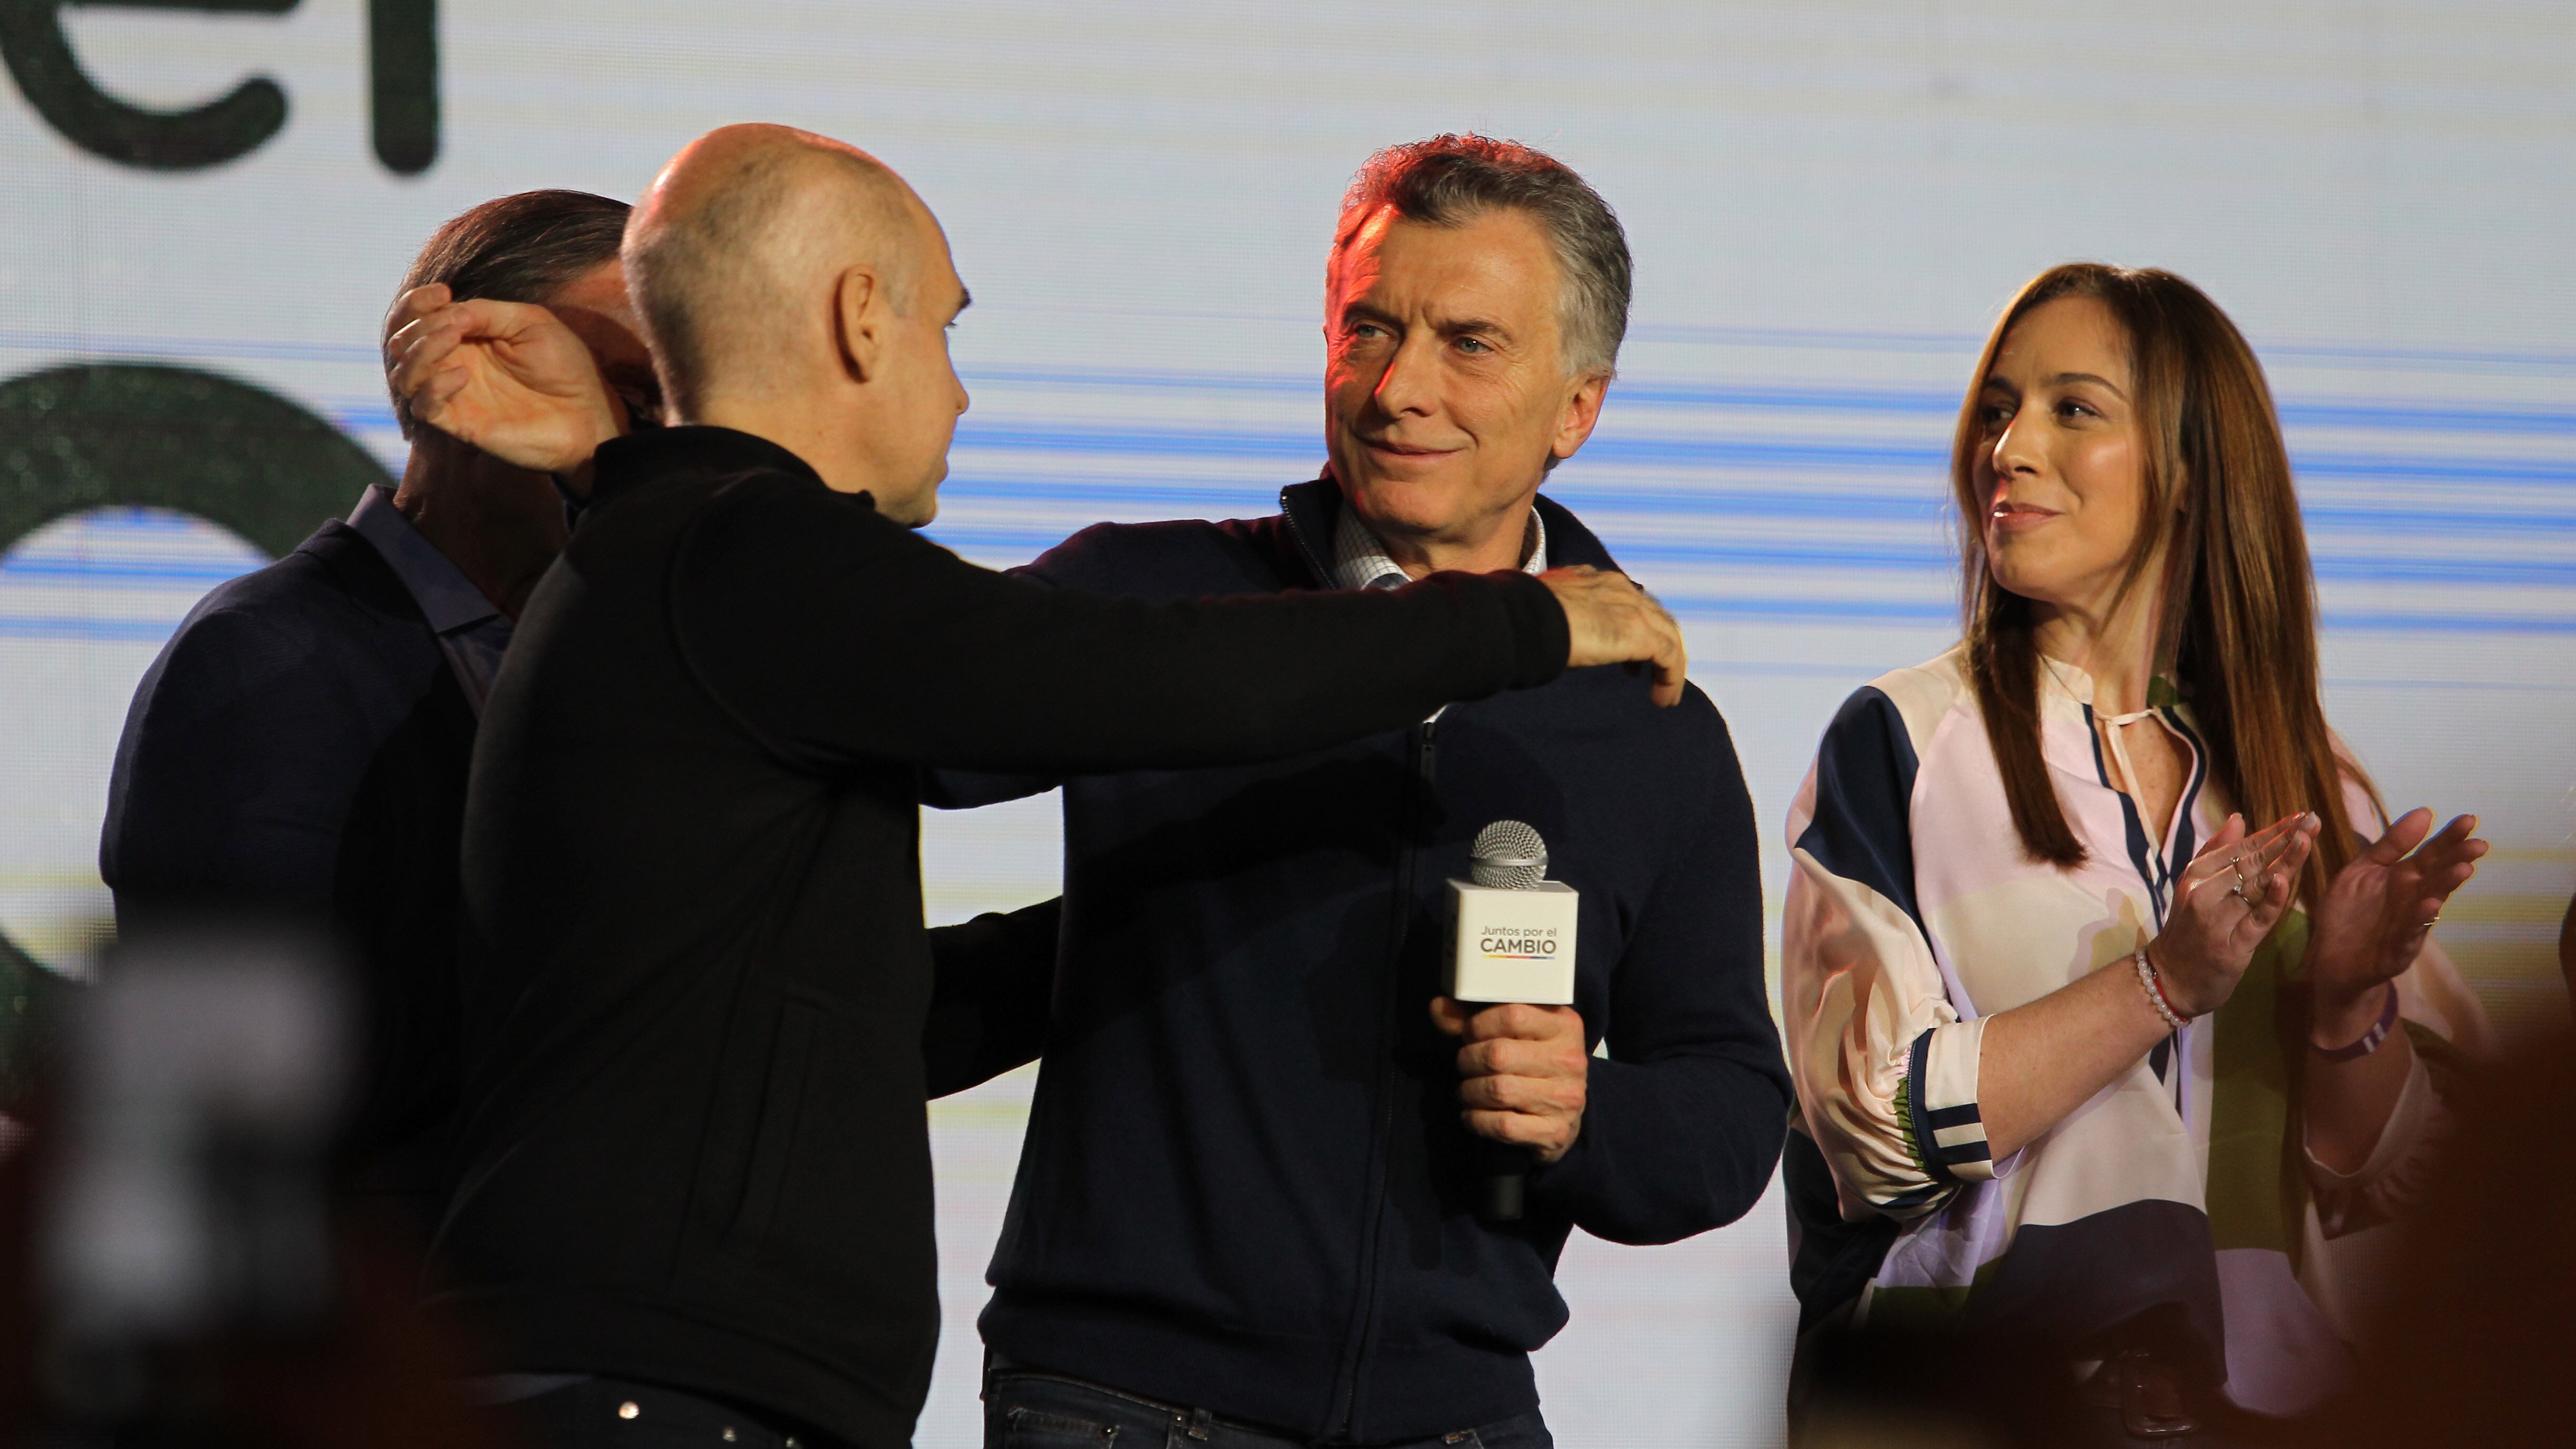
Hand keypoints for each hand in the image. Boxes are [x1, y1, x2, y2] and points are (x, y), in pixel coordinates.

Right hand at [384, 283, 623, 477]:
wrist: (589, 413)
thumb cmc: (565, 366)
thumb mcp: (529, 322)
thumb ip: (486, 312)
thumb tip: (448, 311)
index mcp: (465, 336)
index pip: (416, 317)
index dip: (418, 301)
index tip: (443, 293)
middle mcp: (452, 363)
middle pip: (400, 341)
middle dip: (417, 324)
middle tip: (452, 322)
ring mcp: (454, 394)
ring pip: (403, 373)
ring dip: (419, 351)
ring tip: (452, 338)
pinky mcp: (460, 423)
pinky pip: (423, 406)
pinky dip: (432, 387)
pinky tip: (462, 375)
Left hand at [1430, 998, 1588, 1163]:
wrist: (1563, 1114)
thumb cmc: (1531, 1064)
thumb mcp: (1511, 1034)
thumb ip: (1474, 1018)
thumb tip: (1439, 1007)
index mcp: (1564, 1025)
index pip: (1512, 1014)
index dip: (1478, 1025)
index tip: (1470, 1034)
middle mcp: (1570, 1060)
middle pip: (1498, 1054)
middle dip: (1468, 1061)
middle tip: (1465, 1065)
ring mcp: (1565, 1098)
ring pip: (1498, 1090)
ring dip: (1469, 1092)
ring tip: (1467, 1091)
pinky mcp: (1556, 1131)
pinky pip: (1503, 1125)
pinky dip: (1477, 1120)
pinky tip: (1473, 1114)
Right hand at [1541, 566, 1686, 706]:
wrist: (1528, 621)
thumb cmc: (1527, 620)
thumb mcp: (1554, 616)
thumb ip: (1571, 623)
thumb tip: (1574, 645)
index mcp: (1599, 580)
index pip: (1632, 602)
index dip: (1638, 627)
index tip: (1630, 658)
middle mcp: (1621, 589)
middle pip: (1657, 618)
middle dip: (1660, 646)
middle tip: (1653, 674)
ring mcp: (1634, 609)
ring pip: (1669, 637)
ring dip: (1669, 668)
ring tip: (1664, 696)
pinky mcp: (1641, 633)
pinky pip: (1669, 657)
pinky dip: (1670, 680)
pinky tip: (1663, 700)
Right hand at [2147, 811, 2317, 1018]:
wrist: (2171, 978)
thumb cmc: (2188, 931)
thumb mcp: (2193, 887)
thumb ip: (2215, 852)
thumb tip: (2238, 817)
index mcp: (2196, 875)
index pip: (2240, 847)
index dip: (2271, 831)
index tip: (2299, 815)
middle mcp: (2204, 892)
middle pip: (2250, 862)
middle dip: (2284, 839)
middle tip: (2311, 819)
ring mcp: (2216, 919)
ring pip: (2256, 886)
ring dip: (2284, 860)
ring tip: (2306, 838)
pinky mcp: (2231, 945)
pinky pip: (2255, 920)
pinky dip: (2270, 901)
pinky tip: (2284, 881)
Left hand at [2305, 809, 2485, 1040]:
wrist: (2332, 959)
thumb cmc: (2350, 911)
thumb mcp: (2363, 869)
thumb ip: (2391, 844)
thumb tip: (2424, 812)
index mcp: (2404, 877)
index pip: (2431, 853)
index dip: (2449, 837)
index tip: (2469, 819)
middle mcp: (2413, 898)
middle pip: (2438, 875)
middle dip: (2458, 859)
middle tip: (2479, 844)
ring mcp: (2409, 923)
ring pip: (2432, 901)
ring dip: (2447, 886)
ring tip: (2463, 869)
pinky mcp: (2398, 948)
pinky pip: (2411, 931)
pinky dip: (2421, 919)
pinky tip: (2431, 905)